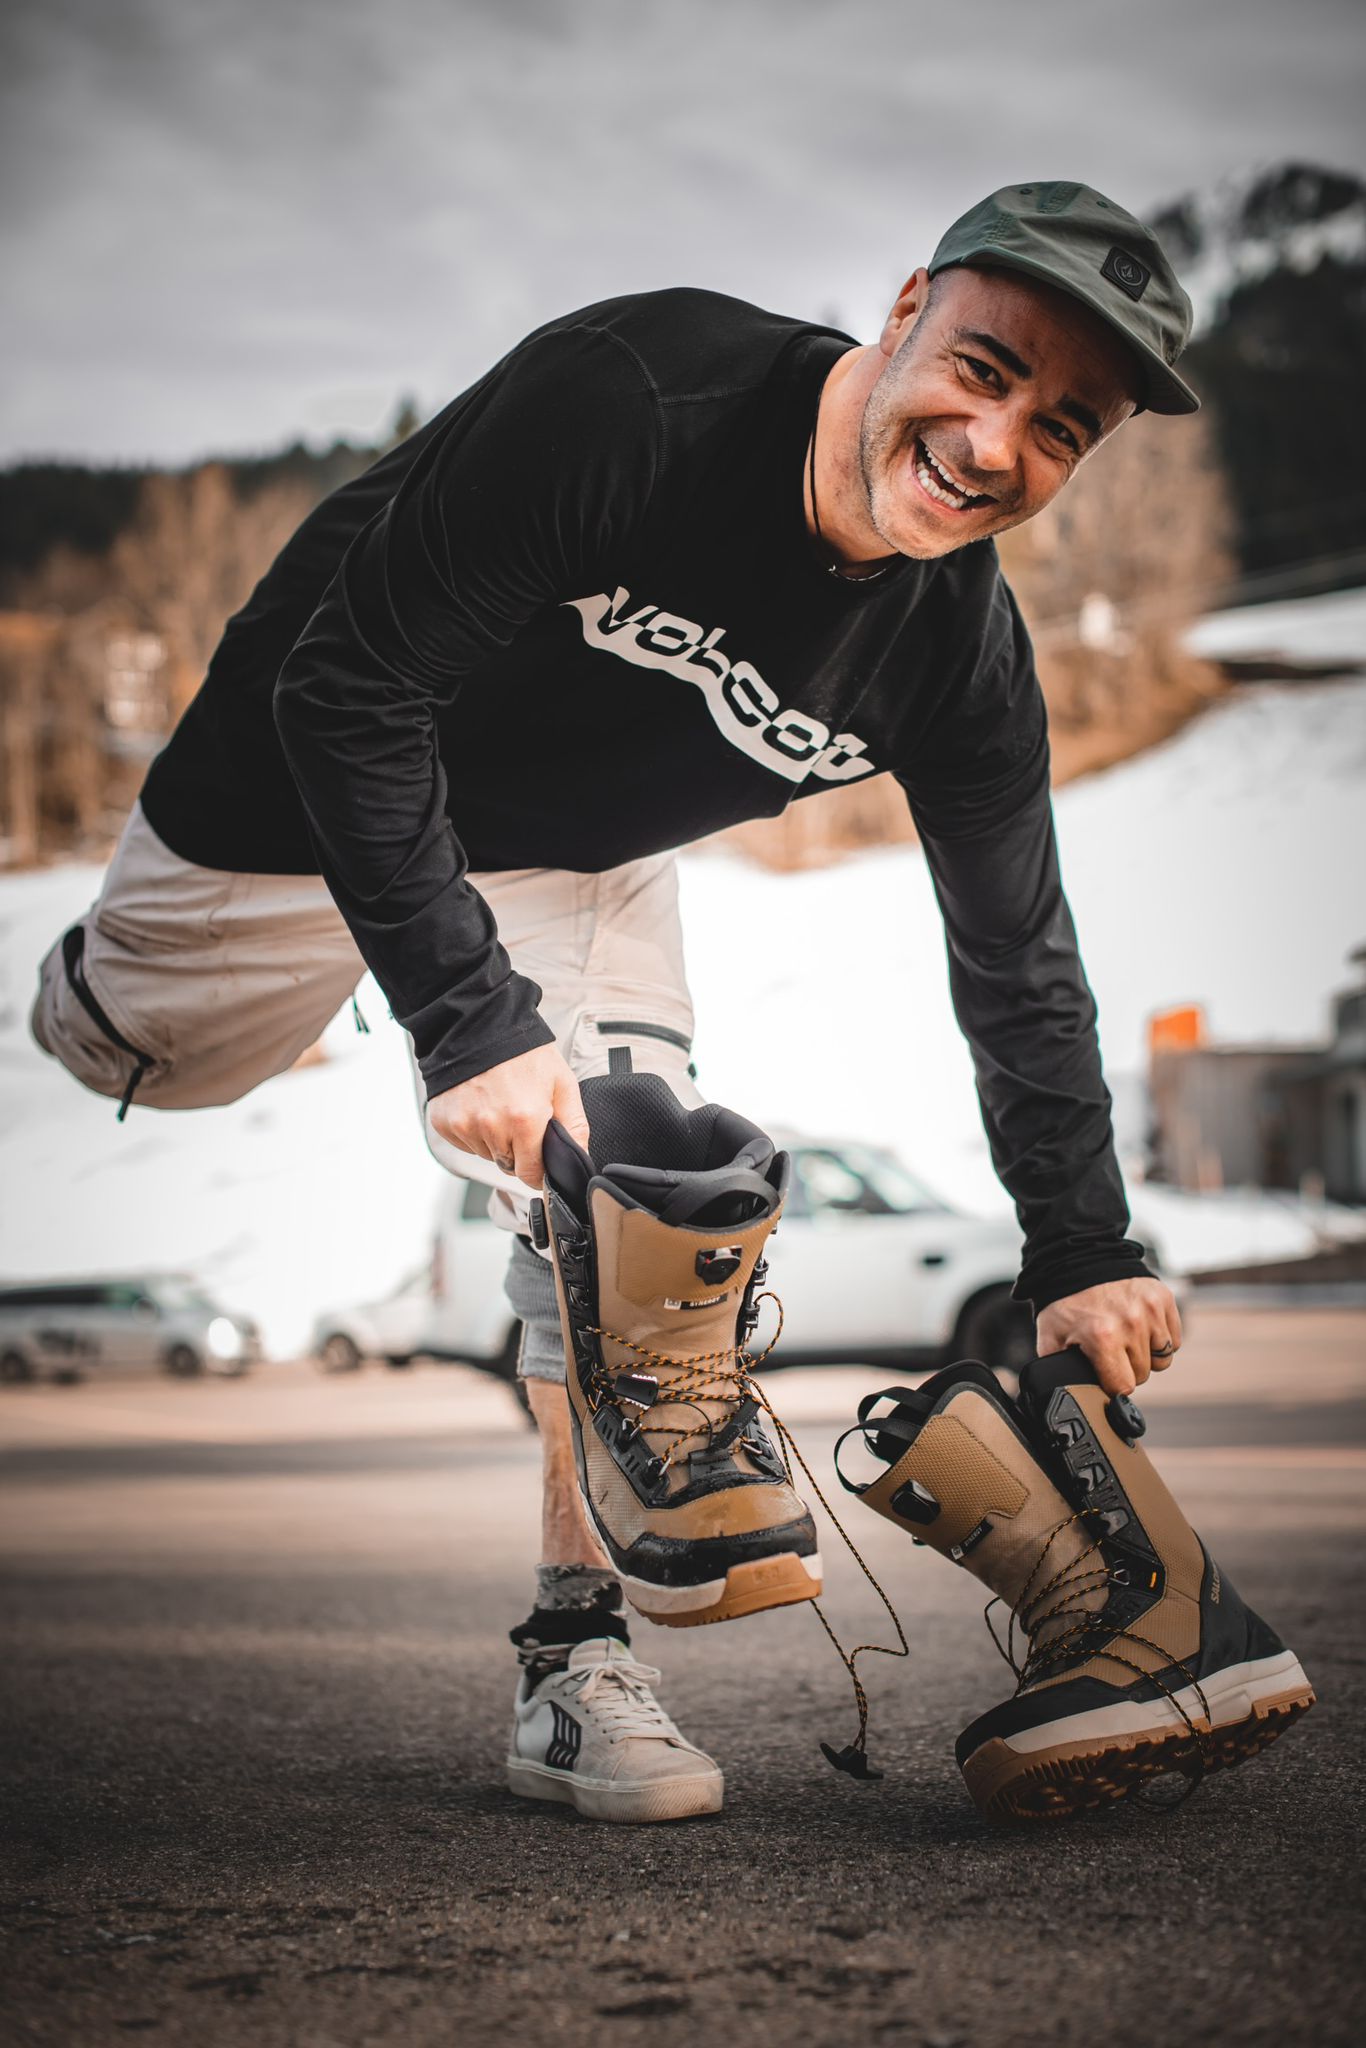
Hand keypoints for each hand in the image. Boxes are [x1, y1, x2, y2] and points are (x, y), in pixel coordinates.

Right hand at [428, 1044, 588, 1188]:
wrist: (483, 1025)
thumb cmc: (525, 1053)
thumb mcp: (562, 1084)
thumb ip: (575, 1126)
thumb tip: (580, 1159)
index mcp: (524, 1120)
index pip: (530, 1174)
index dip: (538, 1170)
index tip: (538, 1159)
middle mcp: (491, 1126)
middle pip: (507, 1165)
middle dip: (517, 1151)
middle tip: (519, 1119)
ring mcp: (464, 1124)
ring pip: (485, 1154)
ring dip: (494, 1141)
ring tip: (498, 1106)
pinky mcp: (444, 1121)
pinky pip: (464, 1142)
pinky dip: (473, 1131)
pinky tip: (480, 1106)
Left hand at [1035, 1277, 1182, 1397]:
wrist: (1080, 1258)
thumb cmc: (1065, 1301)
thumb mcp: (1050, 1337)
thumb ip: (1059, 1369)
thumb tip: (1061, 1395)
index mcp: (1103, 1338)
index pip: (1124, 1387)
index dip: (1113, 1384)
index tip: (1105, 1374)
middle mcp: (1131, 1324)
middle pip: (1143, 1374)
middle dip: (1128, 1368)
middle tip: (1111, 1350)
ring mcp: (1150, 1311)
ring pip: (1163, 1359)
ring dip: (1146, 1354)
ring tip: (1127, 1337)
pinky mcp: (1164, 1299)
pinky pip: (1174, 1339)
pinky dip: (1161, 1338)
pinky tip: (1141, 1327)